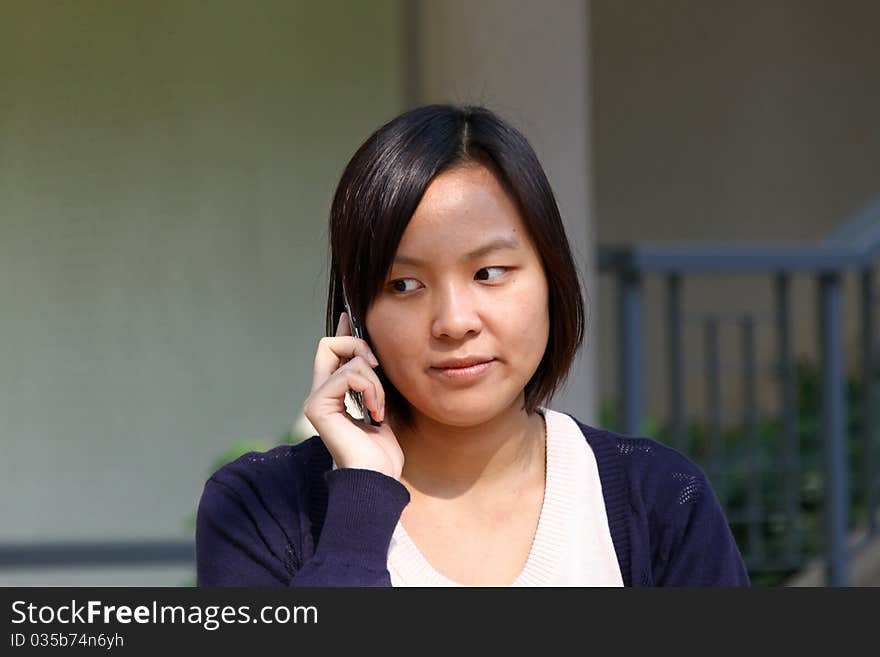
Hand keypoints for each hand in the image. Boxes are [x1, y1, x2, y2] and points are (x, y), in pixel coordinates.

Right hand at [303, 313, 403, 480]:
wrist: (378, 477)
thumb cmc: (382, 450)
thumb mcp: (382, 404)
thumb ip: (373, 380)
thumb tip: (372, 354)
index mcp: (334, 393)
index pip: (331, 351)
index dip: (342, 332)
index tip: (351, 316)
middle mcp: (320, 393)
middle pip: (328, 344)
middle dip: (359, 345)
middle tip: (378, 367)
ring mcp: (315, 399)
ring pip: (348, 360)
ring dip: (375, 381)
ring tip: (379, 407)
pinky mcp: (316, 405)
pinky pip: (349, 375)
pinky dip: (370, 390)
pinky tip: (374, 413)